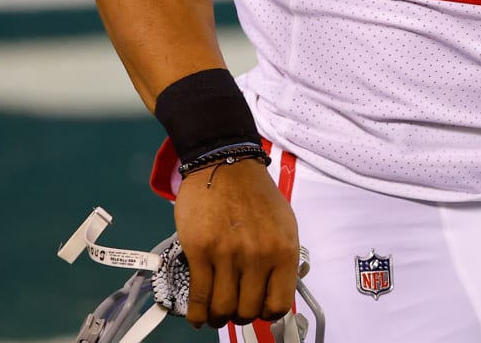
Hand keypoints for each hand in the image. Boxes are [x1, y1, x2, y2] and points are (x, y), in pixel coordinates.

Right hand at [173, 157, 299, 328]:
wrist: (225, 164)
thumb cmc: (255, 193)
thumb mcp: (284, 224)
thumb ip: (281, 258)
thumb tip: (275, 291)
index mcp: (284, 250)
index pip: (278, 304)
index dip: (266, 313)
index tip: (258, 309)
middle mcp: (258, 256)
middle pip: (248, 311)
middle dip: (240, 315)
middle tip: (233, 307)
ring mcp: (228, 255)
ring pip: (222, 308)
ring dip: (218, 316)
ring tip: (216, 311)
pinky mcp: (200, 251)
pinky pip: (198, 297)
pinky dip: (197, 314)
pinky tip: (197, 315)